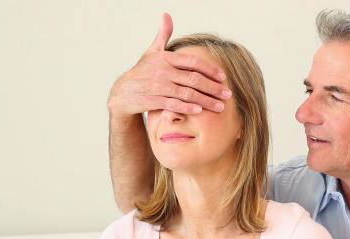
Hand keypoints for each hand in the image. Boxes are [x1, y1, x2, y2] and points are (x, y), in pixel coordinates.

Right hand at [107, 13, 231, 117]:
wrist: (122, 93)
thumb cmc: (142, 72)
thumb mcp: (151, 52)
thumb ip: (163, 35)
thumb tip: (167, 15)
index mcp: (165, 58)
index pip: (193, 62)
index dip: (210, 69)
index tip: (223, 77)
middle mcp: (162, 70)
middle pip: (194, 79)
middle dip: (213, 88)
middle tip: (228, 94)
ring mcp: (157, 85)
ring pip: (187, 93)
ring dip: (206, 100)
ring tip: (220, 107)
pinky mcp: (152, 100)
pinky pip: (173, 104)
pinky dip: (187, 107)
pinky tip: (199, 111)